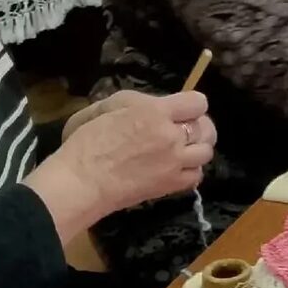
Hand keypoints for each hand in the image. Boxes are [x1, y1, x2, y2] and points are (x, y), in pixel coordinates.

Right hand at [32, 92, 215, 223]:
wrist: (80, 182)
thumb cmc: (86, 142)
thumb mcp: (107, 106)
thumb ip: (138, 102)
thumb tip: (155, 104)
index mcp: (156, 112)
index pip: (197, 102)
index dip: (192, 104)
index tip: (181, 109)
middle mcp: (171, 136)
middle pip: (206, 127)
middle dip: (198, 125)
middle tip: (183, 129)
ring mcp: (174, 163)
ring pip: (206, 152)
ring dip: (196, 148)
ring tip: (182, 149)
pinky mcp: (170, 185)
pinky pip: (196, 176)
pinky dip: (191, 171)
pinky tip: (177, 168)